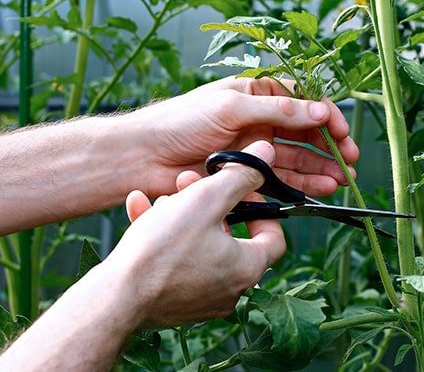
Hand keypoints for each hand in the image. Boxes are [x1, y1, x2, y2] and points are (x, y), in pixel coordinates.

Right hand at [107, 141, 284, 326]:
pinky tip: (140, 210)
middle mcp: (230, 289)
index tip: (241, 192)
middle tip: (190, 185)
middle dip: (209, 205)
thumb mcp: (206, 200)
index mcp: (247, 268)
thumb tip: (267, 153)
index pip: (274, 237)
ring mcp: (202, 300)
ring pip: (199, 247)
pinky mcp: (173, 304)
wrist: (114, 298)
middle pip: (230, 237)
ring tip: (162, 199)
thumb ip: (240, 175)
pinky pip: (176, 264)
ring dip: (182, 217)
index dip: (261, 208)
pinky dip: (163, 238)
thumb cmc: (163, 250)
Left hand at [130, 76, 358, 198]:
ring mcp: (255, 150)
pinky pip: (282, 180)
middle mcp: (259, 121)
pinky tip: (320, 190)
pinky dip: (302, 185)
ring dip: (320, 169)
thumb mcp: (232, 107)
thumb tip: (320, 109)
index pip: (302, 102)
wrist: (142, 157)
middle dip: (330, 147)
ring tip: (340, 181)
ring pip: (297, 159)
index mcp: (256, 95)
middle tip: (350, 162)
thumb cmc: (181, 122)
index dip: (326, 116)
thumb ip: (278, 110)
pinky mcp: (247, 176)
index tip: (342, 133)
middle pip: (305, 133)